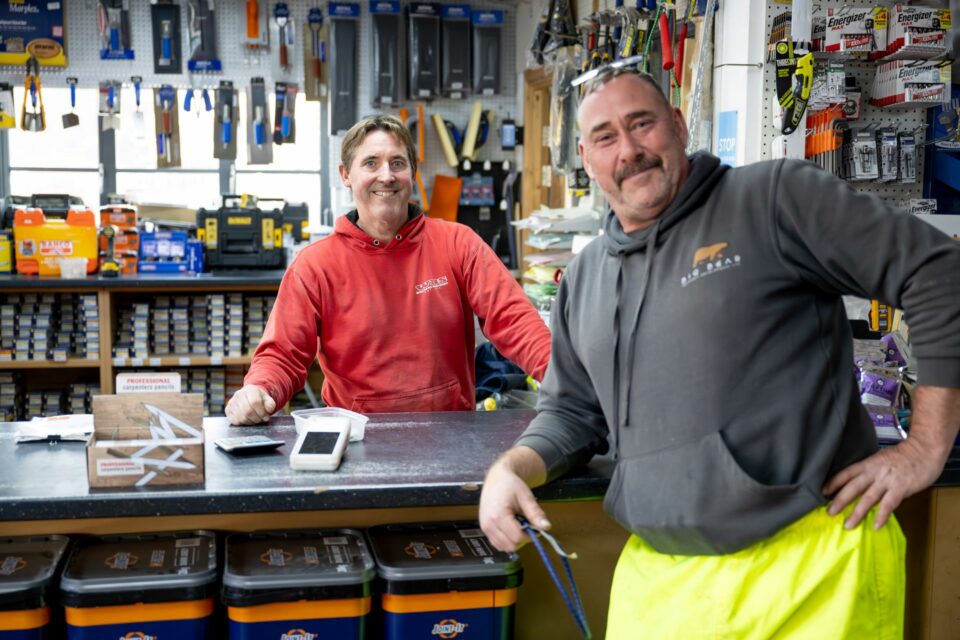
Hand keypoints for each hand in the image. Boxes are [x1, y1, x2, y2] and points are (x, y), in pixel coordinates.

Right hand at [225, 385, 276, 424]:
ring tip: (255, 419)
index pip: (255, 402)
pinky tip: (248, 419)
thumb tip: (268, 410)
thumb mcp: (268, 399)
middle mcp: (239, 394)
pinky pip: (234, 421)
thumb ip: (271, 404)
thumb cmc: (260, 398)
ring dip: (251, 422)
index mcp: (250, 389)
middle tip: (261, 419)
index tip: (266, 417)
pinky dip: (243, 423)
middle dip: (257, 418)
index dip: (262, 412)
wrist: (249, 396)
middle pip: (247, 411)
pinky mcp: (228, 409)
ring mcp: (232, 402)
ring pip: (241, 417)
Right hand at [480, 461, 550, 552]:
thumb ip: (535, 513)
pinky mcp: (484, 529)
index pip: (517, 537)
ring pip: (503, 547)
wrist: (497, 477)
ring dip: (514, 541)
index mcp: (499, 515)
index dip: (529, 535)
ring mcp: (485, 527)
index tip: (534, 527)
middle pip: (510, 545)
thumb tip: (546, 527)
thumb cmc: (510, 484)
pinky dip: (506, 540)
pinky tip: (511, 528)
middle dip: (522, 539)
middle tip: (526, 525)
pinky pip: (497, 543)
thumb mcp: (526, 497)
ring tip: (518, 525)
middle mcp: (489, 524)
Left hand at [823, 436, 944, 529]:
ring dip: (857, 513)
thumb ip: (870, 472)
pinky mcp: (900, 488)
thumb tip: (859, 486)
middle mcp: (874, 472)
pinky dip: (881, 515)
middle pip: (852, 487)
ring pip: (868, 498)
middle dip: (839, 500)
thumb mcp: (880, 459)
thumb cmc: (903, 456)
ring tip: (848, 524)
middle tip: (829, 512)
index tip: (822, 492)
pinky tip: (875, 525)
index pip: (846, 473)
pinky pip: (888, 504)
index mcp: (867, 464)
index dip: (833, 483)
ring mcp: (887, 480)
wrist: (924, 450)